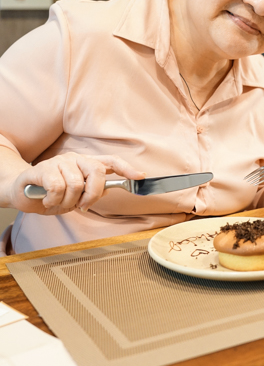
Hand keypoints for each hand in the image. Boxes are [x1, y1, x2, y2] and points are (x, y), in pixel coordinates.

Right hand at [10, 153, 144, 214]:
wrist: (21, 193)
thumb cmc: (50, 195)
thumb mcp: (74, 198)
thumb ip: (91, 193)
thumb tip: (107, 193)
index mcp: (85, 165)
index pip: (110, 161)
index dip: (126, 168)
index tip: (140, 176)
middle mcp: (75, 159)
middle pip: (97, 172)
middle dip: (93, 194)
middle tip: (82, 206)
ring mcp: (59, 162)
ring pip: (76, 184)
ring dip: (68, 202)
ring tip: (57, 204)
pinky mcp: (43, 169)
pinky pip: (57, 187)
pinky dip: (54, 201)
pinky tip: (47, 201)